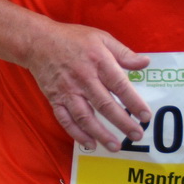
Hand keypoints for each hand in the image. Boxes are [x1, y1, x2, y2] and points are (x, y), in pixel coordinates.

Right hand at [21, 23, 151, 150]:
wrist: (37, 42)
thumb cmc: (72, 39)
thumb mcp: (101, 37)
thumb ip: (124, 53)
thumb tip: (145, 62)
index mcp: (98, 62)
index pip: (120, 85)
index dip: (134, 103)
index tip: (146, 116)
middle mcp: (83, 78)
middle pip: (105, 105)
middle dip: (123, 123)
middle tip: (137, 136)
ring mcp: (67, 90)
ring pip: (85, 116)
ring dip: (100, 133)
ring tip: (115, 146)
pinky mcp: (55, 98)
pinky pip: (66, 119)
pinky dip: (77, 133)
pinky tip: (90, 143)